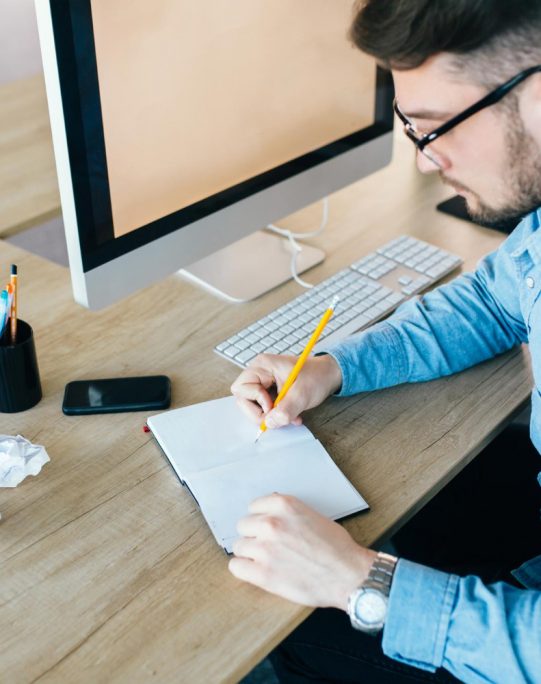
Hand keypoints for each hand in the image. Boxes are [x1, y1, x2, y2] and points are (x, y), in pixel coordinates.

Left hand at [228, 493, 375, 609]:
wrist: (349, 575)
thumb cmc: (336, 547)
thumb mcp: (311, 515)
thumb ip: (287, 514)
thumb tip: (269, 515)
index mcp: (284, 505)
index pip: (254, 507)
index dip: (261, 519)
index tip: (267, 528)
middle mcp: (271, 523)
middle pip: (243, 526)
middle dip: (254, 536)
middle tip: (269, 547)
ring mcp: (265, 548)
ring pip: (239, 546)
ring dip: (250, 553)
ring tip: (266, 561)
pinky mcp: (263, 573)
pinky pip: (236, 567)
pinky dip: (244, 569)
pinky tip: (257, 572)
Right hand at [230, 353, 341, 428]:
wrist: (329, 374)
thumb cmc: (317, 375)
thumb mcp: (303, 393)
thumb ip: (286, 409)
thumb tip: (269, 423)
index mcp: (262, 366)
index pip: (242, 388)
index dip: (255, 400)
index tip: (272, 406)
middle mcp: (259, 373)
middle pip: (243, 398)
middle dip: (260, 413)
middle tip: (278, 418)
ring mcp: (263, 382)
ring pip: (253, 406)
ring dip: (270, 416)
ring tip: (289, 416)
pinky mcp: (269, 392)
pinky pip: (264, 408)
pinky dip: (276, 415)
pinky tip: (291, 415)